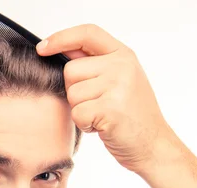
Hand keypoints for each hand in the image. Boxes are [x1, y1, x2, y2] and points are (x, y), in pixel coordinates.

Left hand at [37, 24, 182, 174]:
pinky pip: (77, 114)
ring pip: (72, 94)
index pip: (87, 34)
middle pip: (70, 70)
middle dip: (75, 91)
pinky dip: (85, 125)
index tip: (43, 48)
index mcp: (123, 55)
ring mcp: (117, 86)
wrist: (153, 144)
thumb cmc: (133, 116)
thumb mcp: (120, 80)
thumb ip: (94, 63)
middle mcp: (122, 66)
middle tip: (98, 104)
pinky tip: (102, 126)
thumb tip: (61, 48)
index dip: (61, 38)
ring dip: (81, 110)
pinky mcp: (110, 108)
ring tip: (103, 115)